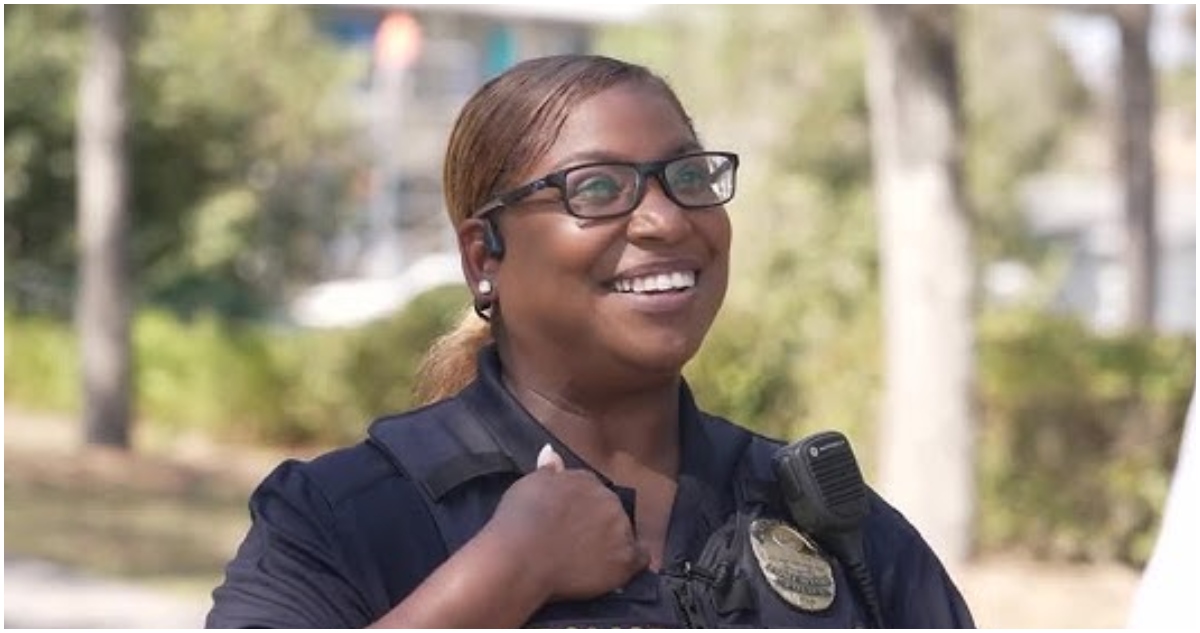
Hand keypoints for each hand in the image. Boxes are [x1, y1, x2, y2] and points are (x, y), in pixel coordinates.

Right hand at [483, 444, 648, 602]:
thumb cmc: (519, 519)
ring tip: (590, 558)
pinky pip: (641, 558)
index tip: (570, 519)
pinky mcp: (624, 559)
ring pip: (625, 533)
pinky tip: (618, 568)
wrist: (522, 557)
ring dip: (613, 541)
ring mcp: (620, 530)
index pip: (592, 489)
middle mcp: (609, 500)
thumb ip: (547, 469)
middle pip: (611, 509)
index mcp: (587, 481)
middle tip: (577, 540)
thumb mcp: (529, 484)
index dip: (581, 506)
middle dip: (598, 522)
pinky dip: (632, 562)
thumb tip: (551, 451)